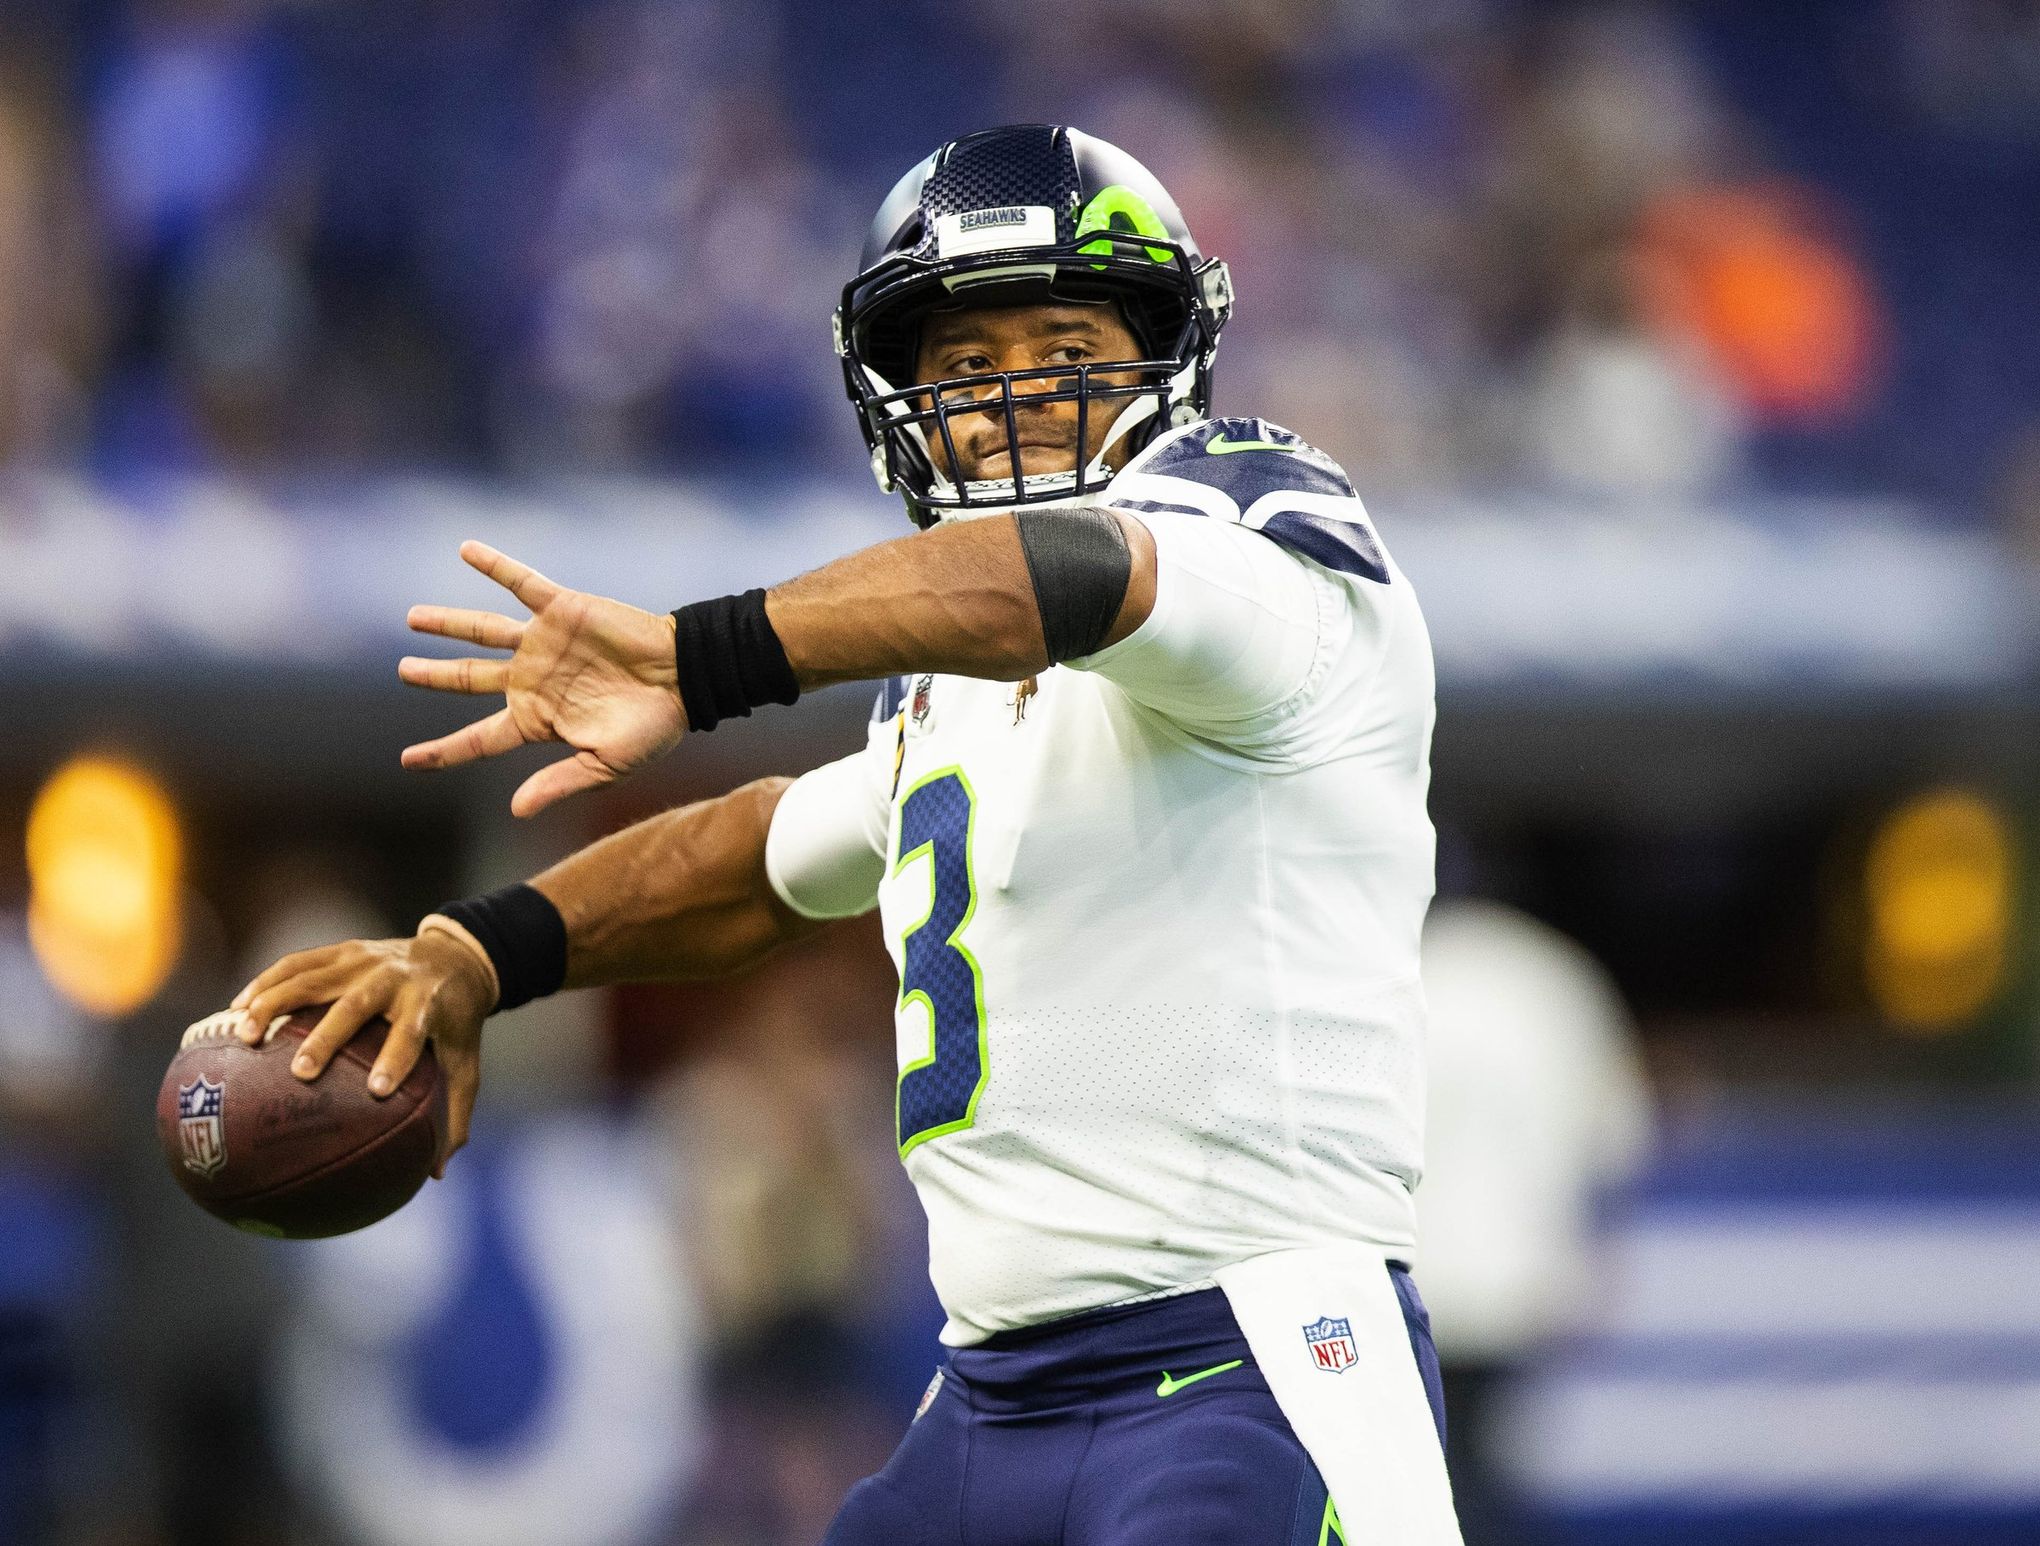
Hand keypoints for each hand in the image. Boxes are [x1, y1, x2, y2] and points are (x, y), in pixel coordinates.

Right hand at [230, 931, 495, 1176]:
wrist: (453, 958)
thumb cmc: (453, 1024)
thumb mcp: (464, 1063)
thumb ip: (453, 1114)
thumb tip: (435, 1175)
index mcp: (428, 1004)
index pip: (412, 1032)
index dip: (396, 1059)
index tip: (377, 1091)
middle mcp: (394, 977)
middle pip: (357, 1004)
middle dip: (328, 1036)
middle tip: (301, 1072)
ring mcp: (364, 959)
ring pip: (314, 977)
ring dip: (277, 1004)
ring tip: (245, 1038)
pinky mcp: (340, 950)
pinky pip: (296, 964)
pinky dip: (264, 985)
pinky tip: (234, 1011)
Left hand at [399, 540, 685, 816]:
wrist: (685, 676)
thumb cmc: (652, 727)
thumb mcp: (605, 763)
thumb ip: (559, 782)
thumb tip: (516, 810)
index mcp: (538, 719)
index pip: (478, 738)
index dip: (442, 751)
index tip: (408, 760)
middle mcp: (532, 679)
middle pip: (469, 679)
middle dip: (435, 676)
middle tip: (404, 671)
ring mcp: (543, 643)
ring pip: (482, 632)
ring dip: (448, 624)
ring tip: (413, 618)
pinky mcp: (561, 609)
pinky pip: (520, 582)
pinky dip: (494, 566)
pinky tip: (466, 550)